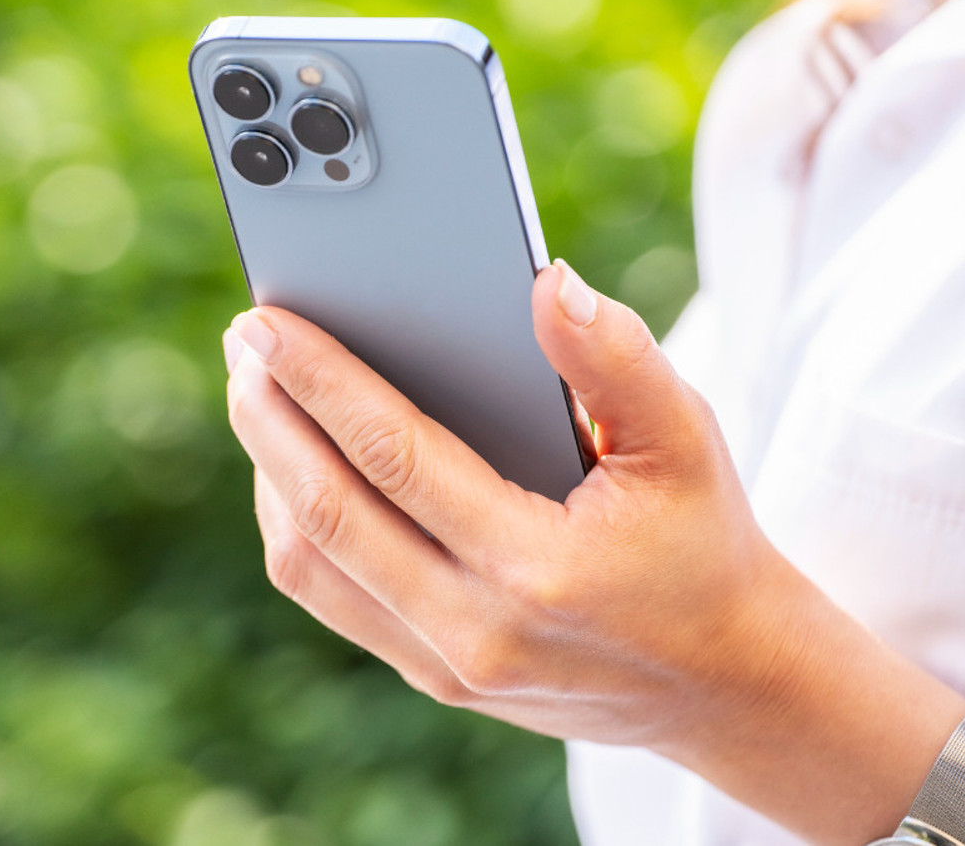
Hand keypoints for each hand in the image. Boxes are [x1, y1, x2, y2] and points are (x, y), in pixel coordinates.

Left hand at [222, 259, 964, 844]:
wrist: (723, 682)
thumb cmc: (702, 544)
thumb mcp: (688, 440)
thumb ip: (618, 357)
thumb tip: (545, 282)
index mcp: (535, 569)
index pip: (394, 458)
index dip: (321, 382)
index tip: (267, 321)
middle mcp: (475, 631)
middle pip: (324, 513)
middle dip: (268, 417)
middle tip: (241, 340)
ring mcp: (445, 665)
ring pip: (309, 566)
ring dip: (269, 472)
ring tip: (259, 393)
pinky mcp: (433, 677)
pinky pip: (331, 596)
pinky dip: (295, 525)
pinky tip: (294, 463)